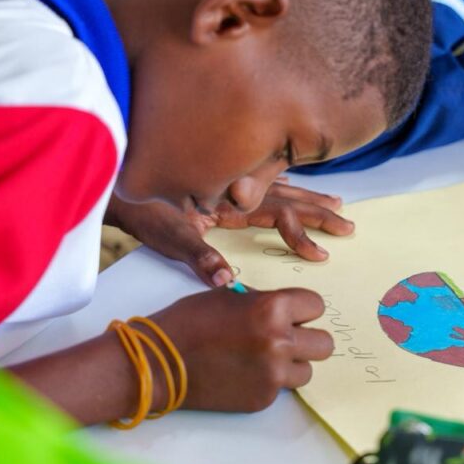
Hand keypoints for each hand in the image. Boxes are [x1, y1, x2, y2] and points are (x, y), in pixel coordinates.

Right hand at [8, 286, 333, 421]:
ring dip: (292, 362)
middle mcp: (279, 342)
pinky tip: (245, 371)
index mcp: (272, 309)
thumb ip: (262, 302)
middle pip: (324, 343)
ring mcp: (273, 375)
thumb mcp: (229, 296)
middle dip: (307, 337)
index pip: (316, 305)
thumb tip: (283, 308)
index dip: (303, 308)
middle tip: (287, 336)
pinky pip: (282, 388)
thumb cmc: (189, 322)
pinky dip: (270, 380)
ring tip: (265, 356)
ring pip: (308, 369)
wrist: (159, 362)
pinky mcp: (263, 398)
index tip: (293, 312)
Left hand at [107, 181, 353, 286]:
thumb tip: (226, 280)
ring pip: (279, 187)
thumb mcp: (169, 235)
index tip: (319, 254)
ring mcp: (229, 184)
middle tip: (347, 222)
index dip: (299, 233)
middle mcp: (235, 187)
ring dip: (307, 197)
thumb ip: (199, 255)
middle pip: (287, 196)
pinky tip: (290, 188)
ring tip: (334, 203)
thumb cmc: (142, 211)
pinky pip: (263, 182)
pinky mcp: (220, 185)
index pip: (277, 213)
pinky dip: (283, 187)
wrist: (116, 185)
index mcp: (230, 198)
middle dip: (317, 210)